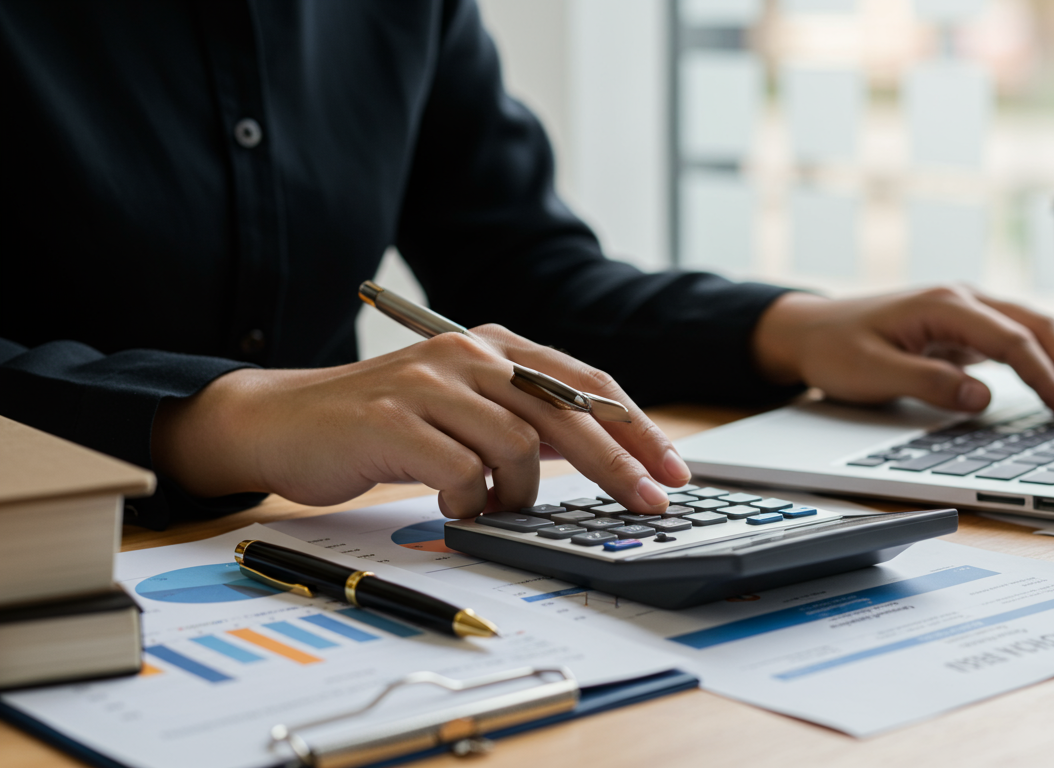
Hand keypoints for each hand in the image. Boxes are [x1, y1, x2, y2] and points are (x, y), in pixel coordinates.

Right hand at [152, 326, 690, 517]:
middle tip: (649, 504)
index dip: (636, 428)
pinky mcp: (393, 420)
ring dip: (519, 494)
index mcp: (494, 345)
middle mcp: (468, 353)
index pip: (586, 385)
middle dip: (619, 464)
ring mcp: (429, 383)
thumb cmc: (384, 422)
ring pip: (519, 447)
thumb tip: (602, 451)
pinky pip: (463, 473)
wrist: (283, 419)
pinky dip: (471, 503)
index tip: (671, 470)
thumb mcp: (464, 405)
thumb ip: (523, 416)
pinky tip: (455, 507)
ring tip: (495, 506)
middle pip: (568, 413)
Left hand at [752, 286, 1053, 421]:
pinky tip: (1051, 387)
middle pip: (1036, 325)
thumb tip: (983, 399)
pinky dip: (1038, 361)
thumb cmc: (835, 349)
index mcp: (944, 305)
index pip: (1013, 340)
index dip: (1046, 377)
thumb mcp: (872, 374)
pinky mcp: (960, 328)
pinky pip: (1011, 339)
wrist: (808, 330)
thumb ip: (928, 385)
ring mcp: (963, 312)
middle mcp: (961, 299)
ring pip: (1029, 328)